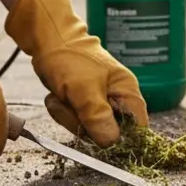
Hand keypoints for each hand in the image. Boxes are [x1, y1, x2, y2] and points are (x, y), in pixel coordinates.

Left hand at [4, 0, 146, 146]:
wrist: (48, 43)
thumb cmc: (71, 58)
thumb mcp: (84, 87)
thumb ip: (98, 115)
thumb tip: (111, 142)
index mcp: (128, 93)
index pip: (137, 129)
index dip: (121, 138)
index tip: (100, 136)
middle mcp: (118, 101)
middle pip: (110, 134)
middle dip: (85, 124)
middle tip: (73, 104)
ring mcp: (100, 105)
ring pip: (89, 131)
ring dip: (70, 118)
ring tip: (63, 96)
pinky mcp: (84, 107)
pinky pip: (76, 124)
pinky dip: (63, 113)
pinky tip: (59, 98)